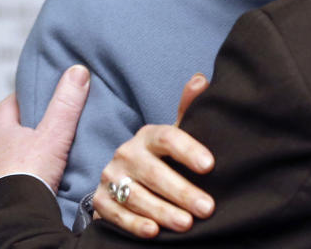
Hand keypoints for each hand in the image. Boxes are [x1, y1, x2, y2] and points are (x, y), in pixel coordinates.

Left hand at [0, 65, 89, 201]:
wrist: (12, 218)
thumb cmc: (27, 176)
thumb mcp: (55, 134)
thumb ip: (67, 104)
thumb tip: (77, 71)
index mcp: (0, 135)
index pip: (6, 108)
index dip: (18, 100)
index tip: (29, 96)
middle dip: (14, 135)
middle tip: (35, 133)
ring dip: (9, 164)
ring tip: (30, 167)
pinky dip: (8, 187)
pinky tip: (22, 191)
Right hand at [93, 73, 213, 236]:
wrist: (126, 182)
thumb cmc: (162, 158)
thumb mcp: (176, 136)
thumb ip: (189, 111)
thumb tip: (199, 79)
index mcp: (149, 135)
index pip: (168, 137)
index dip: (189, 150)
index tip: (210, 165)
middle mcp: (127, 153)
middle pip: (154, 172)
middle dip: (182, 191)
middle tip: (207, 207)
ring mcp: (111, 177)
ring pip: (137, 196)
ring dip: (163, 211)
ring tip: (187, 224)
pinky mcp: (100, 201)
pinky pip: (117, 214)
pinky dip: (135, 224)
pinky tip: (153, 231)